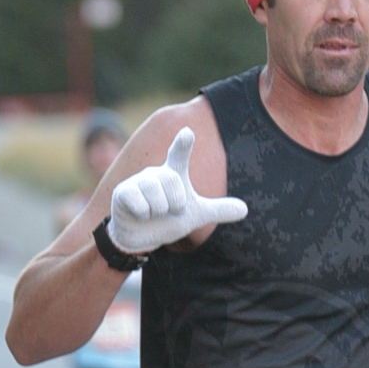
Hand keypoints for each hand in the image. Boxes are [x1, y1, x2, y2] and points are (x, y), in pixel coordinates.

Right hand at [106, 126, 248, 254]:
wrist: (140, 235)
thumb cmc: (167, 218)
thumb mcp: (195, 215)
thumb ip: (218, 209)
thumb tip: (245, 209)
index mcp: (173, 173)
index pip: (179, 155)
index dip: (183, 144)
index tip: (187, 132)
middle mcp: (155, 173)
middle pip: (174, 185)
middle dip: (175, 205)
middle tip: (167, 211)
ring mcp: (137, 181)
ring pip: (158, 198)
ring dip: (159, 212)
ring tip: (153, 213)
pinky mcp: (123, 193)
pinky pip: (141, 205)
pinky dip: (144, 215)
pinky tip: (139, 215)